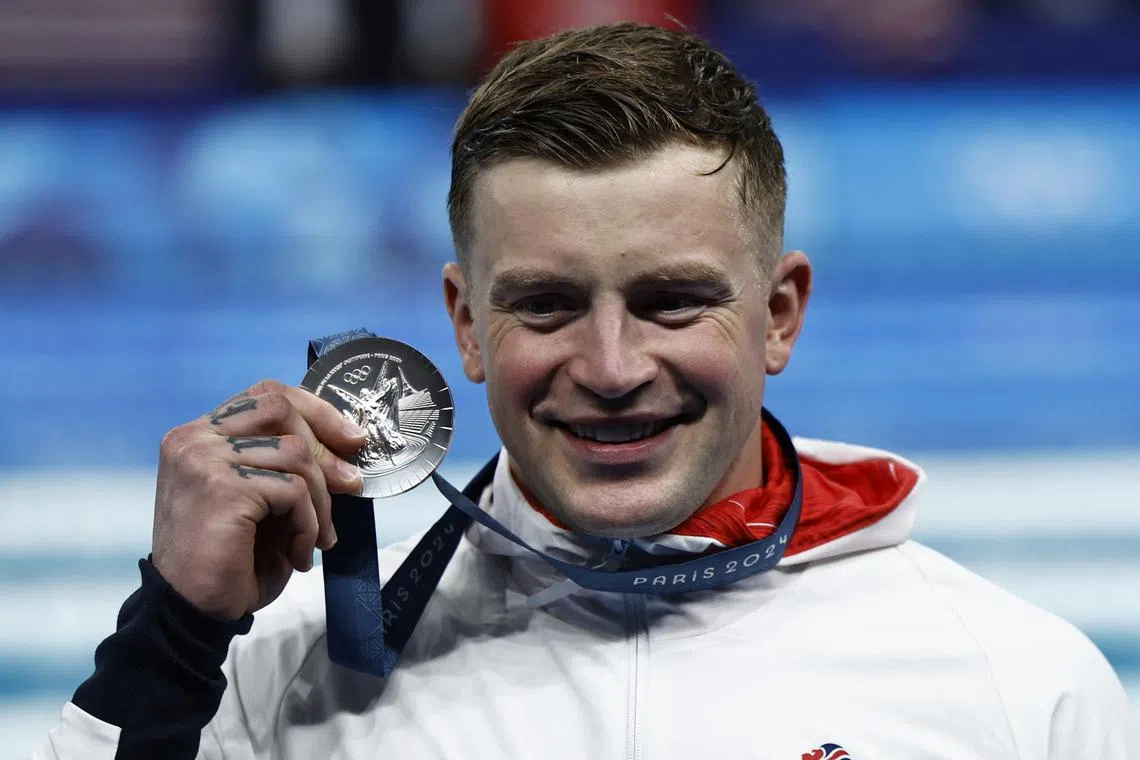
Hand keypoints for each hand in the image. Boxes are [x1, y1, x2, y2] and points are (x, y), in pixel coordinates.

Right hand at [151, 380, 366, 619]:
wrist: (193, 613)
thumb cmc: (231, 560)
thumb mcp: (266, 501)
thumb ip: (289, 465)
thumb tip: (348, 446)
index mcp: (201, 435)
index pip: (266, 395)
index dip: (315, 411)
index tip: (350, 439)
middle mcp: (195, 439)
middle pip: (281, 409)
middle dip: (325, 448)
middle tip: (350, 486)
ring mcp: (204, 459)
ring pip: (295, 453)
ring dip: (319, 501)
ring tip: (314, 539)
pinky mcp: (221, 486)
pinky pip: (293, 490)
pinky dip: (308, 524)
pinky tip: (299, 553)